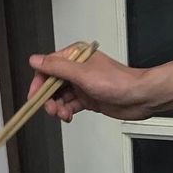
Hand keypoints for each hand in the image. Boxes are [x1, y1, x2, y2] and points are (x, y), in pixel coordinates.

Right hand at [28, 45, 152, 121]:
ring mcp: (83, 85)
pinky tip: (67, 117)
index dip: (39, 82)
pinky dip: (67, 111)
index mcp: (75, 56)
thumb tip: (35, 60)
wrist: (138, 97)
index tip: (34, 96)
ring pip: (61, 96)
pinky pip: (71, 105)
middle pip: (52, 83)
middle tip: (50, 109)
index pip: (48, 67)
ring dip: (58, 107)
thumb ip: (57, 67)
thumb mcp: (82, 74)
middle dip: (48, 97)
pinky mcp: (89, 98)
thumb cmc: (117, 82)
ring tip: (62, 115)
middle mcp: (77, 69)